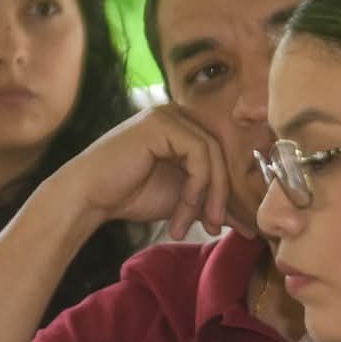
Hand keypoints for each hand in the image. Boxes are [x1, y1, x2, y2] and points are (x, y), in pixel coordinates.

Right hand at [51, 106, 251, 238]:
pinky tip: (181, 211)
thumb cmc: (129, 195)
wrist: (89, 198)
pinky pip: (198, 153)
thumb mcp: (183, 201)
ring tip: (199, 224)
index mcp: (183, 127)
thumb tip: (250, 226)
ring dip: (209, 195)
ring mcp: (169, 114)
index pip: (221, 153)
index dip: (227, 189)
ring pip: (213, 153)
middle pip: (221, 152)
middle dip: (222, 194)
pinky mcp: (161, 122)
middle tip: (216, 227)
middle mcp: (178, 114)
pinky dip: (197, 186)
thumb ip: (213, 204)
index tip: (230, 225)